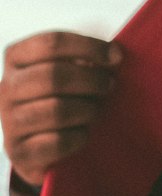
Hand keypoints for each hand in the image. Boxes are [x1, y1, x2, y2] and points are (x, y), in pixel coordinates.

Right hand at [0, 32, 122, 185]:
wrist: (40, 147)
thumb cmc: (62, 100)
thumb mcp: (68, 73)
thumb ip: (85, 60)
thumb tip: (113, 55)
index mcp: (17, 59)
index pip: (50, 43)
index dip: (88, 47)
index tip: (116, 57)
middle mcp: (7, 88)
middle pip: (53, 75)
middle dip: (91, 80)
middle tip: (110, 86)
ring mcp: (10, 121)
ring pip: (56, 110)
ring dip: (87, 110)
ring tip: (95, 111)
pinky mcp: (20, 152)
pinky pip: (57, 141)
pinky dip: (79, 137)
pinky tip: (83, 134)